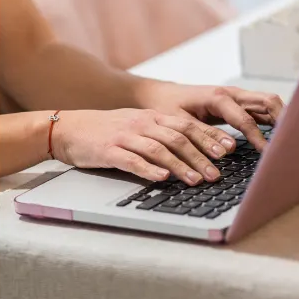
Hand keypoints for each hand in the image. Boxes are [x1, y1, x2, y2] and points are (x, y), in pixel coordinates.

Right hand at [52, 108, 235, 184]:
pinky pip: (132, 160)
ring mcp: (125, 136)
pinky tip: (162, 178)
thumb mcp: (140, 127)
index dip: (210, 138)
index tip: (230, 150)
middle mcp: (142, 124)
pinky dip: (149, 170)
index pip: (188, 126)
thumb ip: (165, 136)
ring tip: (196, 180)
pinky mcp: (109, 151)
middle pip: (178, 138)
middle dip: (201, 156)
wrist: (67, 128)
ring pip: (159, 149)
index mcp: (153, 118)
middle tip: (218, 173)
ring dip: (180, 165)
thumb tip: (198, 153)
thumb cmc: (109, 132)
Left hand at [138, 82, 284, 152]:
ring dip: (283, 119)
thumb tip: (229, 149)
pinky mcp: (240, 104)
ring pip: (270, 103)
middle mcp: (232, 94)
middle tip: (291, 143)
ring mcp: (238, 97)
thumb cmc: (168, 109)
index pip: (247, 120)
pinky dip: (275, 120)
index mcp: (218, 97)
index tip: (269, 156)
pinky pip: (264, 109)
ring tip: (292, 140)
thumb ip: (205, 136)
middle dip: (283, 120)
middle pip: (268, 102)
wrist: (162, 96)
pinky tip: (281, 136)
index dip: (260, 139)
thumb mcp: (181, 125)